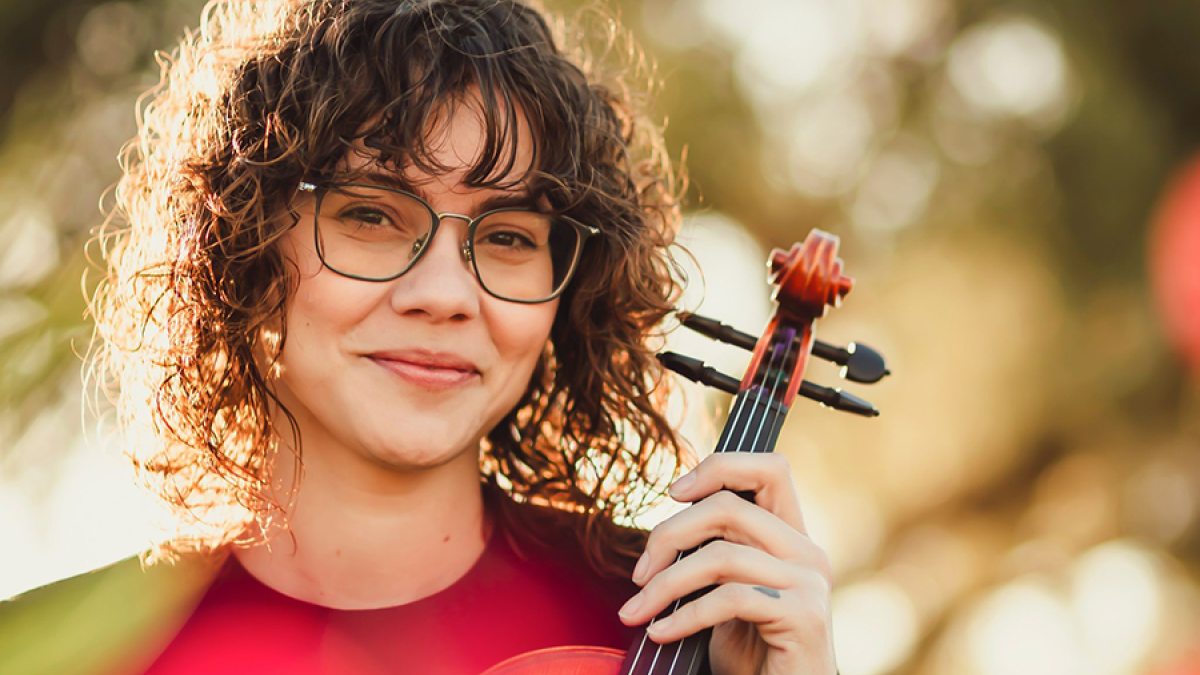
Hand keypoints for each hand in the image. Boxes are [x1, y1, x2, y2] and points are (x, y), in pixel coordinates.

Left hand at [618, 453, 836, 674]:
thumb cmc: (752, 655)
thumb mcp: (727, 594)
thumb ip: (714, 554)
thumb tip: (662, 533)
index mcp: (791, 538)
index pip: (770, 468)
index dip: (719, 468)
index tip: (674, 493)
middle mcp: (807, 552)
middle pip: (729, 507)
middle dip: (669, 535)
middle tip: (638, 574)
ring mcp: (809, 583)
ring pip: (722, 556)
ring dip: (666, 584)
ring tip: (637, 611)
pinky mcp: (803, 616)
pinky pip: (730, 598)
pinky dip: (684, 617)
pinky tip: (660, 634)